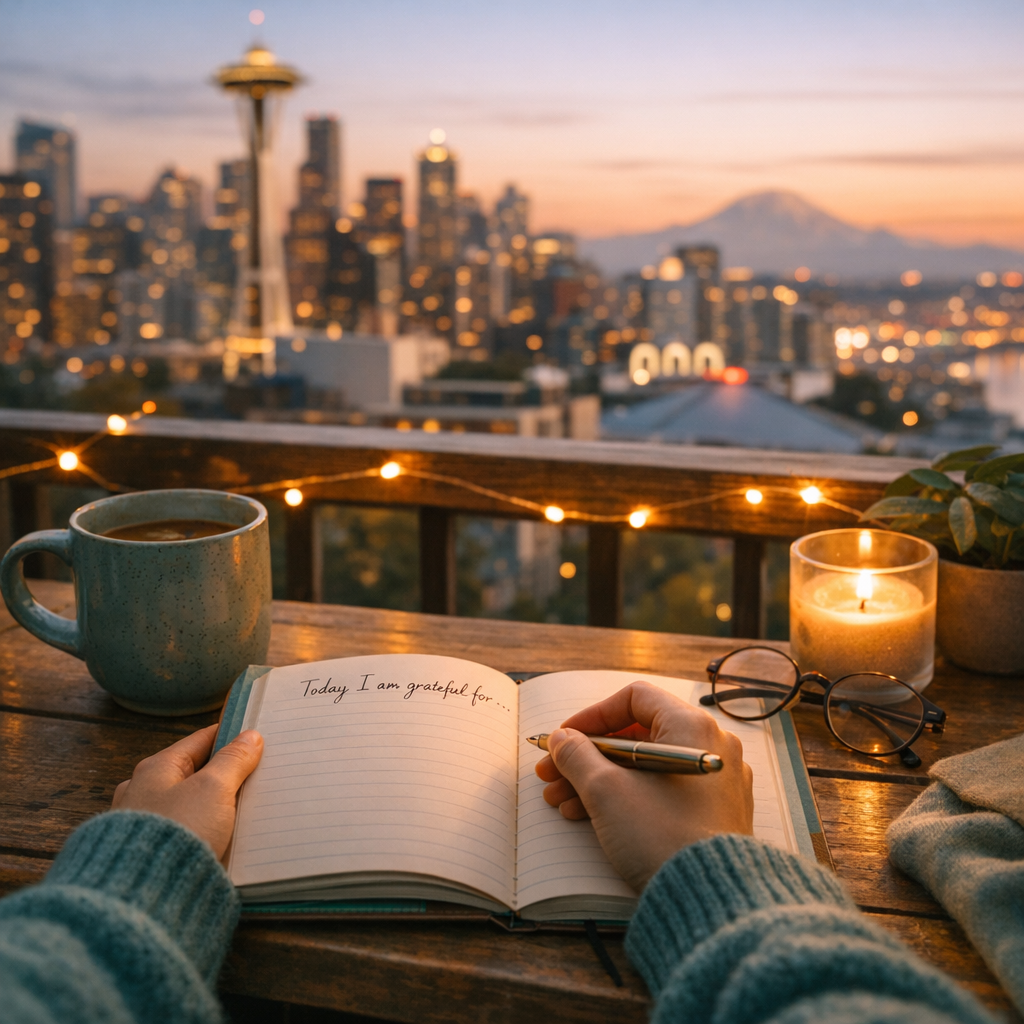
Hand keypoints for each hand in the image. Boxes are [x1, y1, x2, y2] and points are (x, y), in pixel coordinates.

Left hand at [112, 724, 262, 858]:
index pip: (201, 740)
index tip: (257, 738)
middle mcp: (143, 791)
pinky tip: (221, 837)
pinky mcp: (149, 852)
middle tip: (256, 776)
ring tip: (243, 809)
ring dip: (214, 806)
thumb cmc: (176, 834)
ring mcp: (144, 823)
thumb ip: (233, 761)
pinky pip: (182, 831)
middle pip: (194, 773)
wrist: (145, 897)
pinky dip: (202, 830)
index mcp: (156, 768)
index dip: (231, 737)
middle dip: (224, 775)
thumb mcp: (213, 789)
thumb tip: (249, 738)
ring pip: (189, 804)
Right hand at [535, 681, 752, 890]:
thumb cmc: (660, 837)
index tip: (564, 738)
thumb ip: (577, 755)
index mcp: (692, 726)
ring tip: (561, 801)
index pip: (634, 698)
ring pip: (646, 766)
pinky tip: (589, 815)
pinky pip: (663, 790)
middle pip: (637, 735)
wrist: (707, 901)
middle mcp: (711, 746)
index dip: (592, 716)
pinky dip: (627, 796)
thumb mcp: (605, 790)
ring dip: (599, 778)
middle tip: (553, 773)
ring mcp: (715, 780)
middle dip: (588, 755)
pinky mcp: (714, 812)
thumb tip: (561, 739)